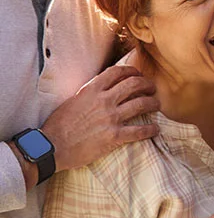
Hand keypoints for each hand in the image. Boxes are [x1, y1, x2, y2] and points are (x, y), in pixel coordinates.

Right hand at [41, 65, 159, 171]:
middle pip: (135, 84)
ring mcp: (110, 117)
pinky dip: (150, 130)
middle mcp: (104, 100)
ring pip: (141, 104)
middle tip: (152, 88)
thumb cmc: (59, 124)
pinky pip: (139, 130)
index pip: (118, 71)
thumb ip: (91, 92)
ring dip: (153, 103)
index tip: (138, 74)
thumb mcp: (73, 100)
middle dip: (147, 84)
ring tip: (157, 105)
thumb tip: (104, 87)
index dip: (132, 70)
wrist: (52, 147)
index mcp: (92, 90)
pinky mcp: (114, 136)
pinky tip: (155, 129)